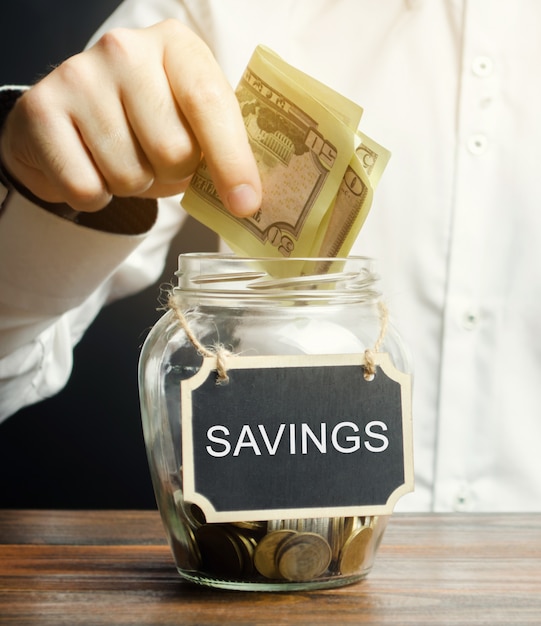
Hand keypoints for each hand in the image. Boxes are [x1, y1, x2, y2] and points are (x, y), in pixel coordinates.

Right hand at [0, 19, 260, 215]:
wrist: (71, 123)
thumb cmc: (145, 126)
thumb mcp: (190, 124)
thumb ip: (221, 149)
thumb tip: (248, 201)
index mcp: (176, 46)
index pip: (210, 103)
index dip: (232, 161)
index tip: (245, 205)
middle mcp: (125, 49)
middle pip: (172, 150)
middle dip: (171, 174)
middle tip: (158, 161)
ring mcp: (78, 75)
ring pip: (129, 176)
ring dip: (133, 186)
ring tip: (123, 159)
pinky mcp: (40, 110)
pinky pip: (86, 189)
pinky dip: (95, 196)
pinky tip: (91, 168)